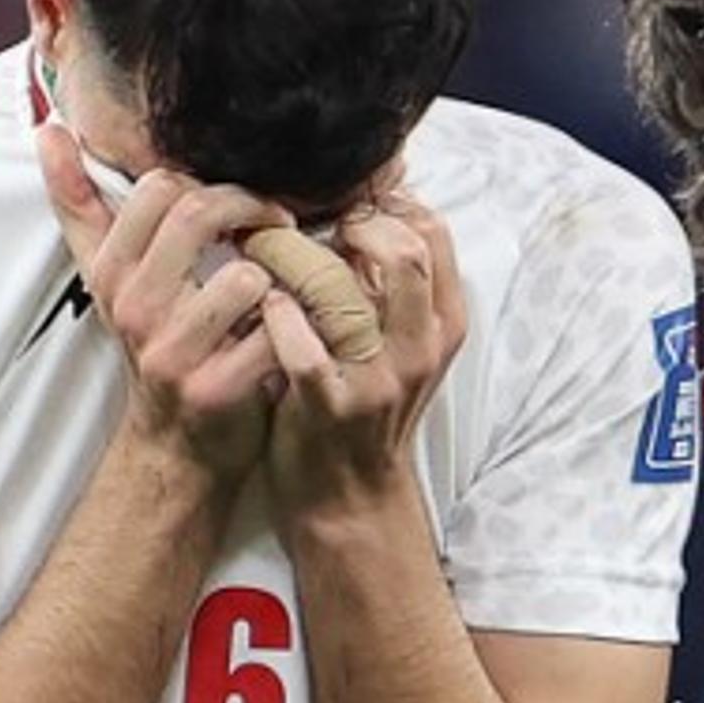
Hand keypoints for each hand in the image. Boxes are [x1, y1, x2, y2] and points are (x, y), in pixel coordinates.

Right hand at [39, 122, 296, 478]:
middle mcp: (135, 309)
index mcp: (113, 273)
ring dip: (279, 273)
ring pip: (245, 274)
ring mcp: (174, 352)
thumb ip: (80, 204)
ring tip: (287, 281)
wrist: (176, 447)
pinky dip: (298, 323)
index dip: (210, 184)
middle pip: (199, 214)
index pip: (157, 188)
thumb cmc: (155, 346)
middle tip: (279, 221)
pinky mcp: (218, 390)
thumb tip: (48, 132)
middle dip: (252, 208)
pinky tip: (297, 327)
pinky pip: (275, 332)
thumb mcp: (109, 278)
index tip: (238, 204)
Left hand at [260, 189, 467, 514]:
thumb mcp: (401, 344)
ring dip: (291, 258)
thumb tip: (365, 205)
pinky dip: (275, 314)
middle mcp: (418, 348)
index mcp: (441, 325)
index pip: (432, 233)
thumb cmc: (364, 404)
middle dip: (344, 224)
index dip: (383, 205)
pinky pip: (300, 345)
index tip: (343, 207)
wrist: (348, 497)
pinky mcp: (330, 406)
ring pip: (342, 290)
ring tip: (262, 252)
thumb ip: (393, 284)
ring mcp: (377, 379)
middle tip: (303, 225)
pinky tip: (262, 305)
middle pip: (400, 251)